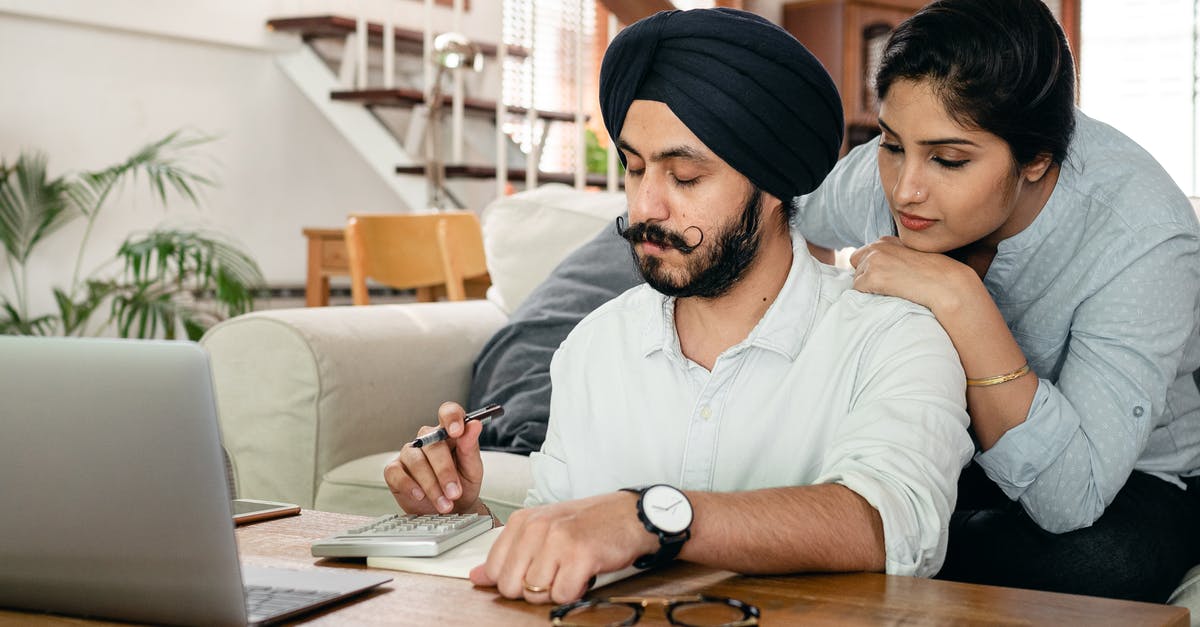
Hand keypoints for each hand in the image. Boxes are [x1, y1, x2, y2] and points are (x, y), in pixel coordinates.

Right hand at [384, 401, 484, 514]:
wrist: (453, 510)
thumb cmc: (463, 485)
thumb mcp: (473, 469)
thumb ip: (471, 447)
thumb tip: (474, 425)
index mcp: (448, 433)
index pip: (448, 412)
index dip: (451, 418)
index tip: (457, 431)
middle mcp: (427, 439)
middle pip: (432, 444)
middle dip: (444, 471)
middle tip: (455, 492)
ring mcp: (409, 454)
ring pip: (416, 461)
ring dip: (431, 485)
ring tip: (444, 503)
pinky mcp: (395, 470)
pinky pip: (396, 472)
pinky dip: (409, 485)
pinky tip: (420, 495)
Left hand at [468, 492, 657, 603]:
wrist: (630, 515)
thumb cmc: (588, 523)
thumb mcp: (543, 531)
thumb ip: (508, 554)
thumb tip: (476, 576)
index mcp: (522, 520)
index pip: (494, 569)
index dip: (515, 580)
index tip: (534, 571)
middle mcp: (536, 527)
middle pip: (511, 586)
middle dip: (533, 589)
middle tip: (555, 572)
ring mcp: (557, 540)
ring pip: (535, 593)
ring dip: (555, 589)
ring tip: (570, 570)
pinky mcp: (579, 555)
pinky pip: (561, 595)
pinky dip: (574, 591)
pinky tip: (583, 573)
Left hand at [849, 236, 971, 312]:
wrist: (946, 283)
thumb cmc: (934, 274)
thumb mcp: (911, 257)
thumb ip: (893, 258)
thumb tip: (878, 269)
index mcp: (886, 240)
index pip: (864, 253)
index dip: (874, 267)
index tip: (890, 275)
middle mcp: (877, 246)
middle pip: (855, 263)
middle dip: (866, 274)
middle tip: (889, 284)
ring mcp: (873, 261)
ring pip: (857, 278)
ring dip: (869, 286)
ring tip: (894, 289)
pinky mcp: (871, 276)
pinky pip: (858, 290)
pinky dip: (869, 295)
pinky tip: (889, 294)